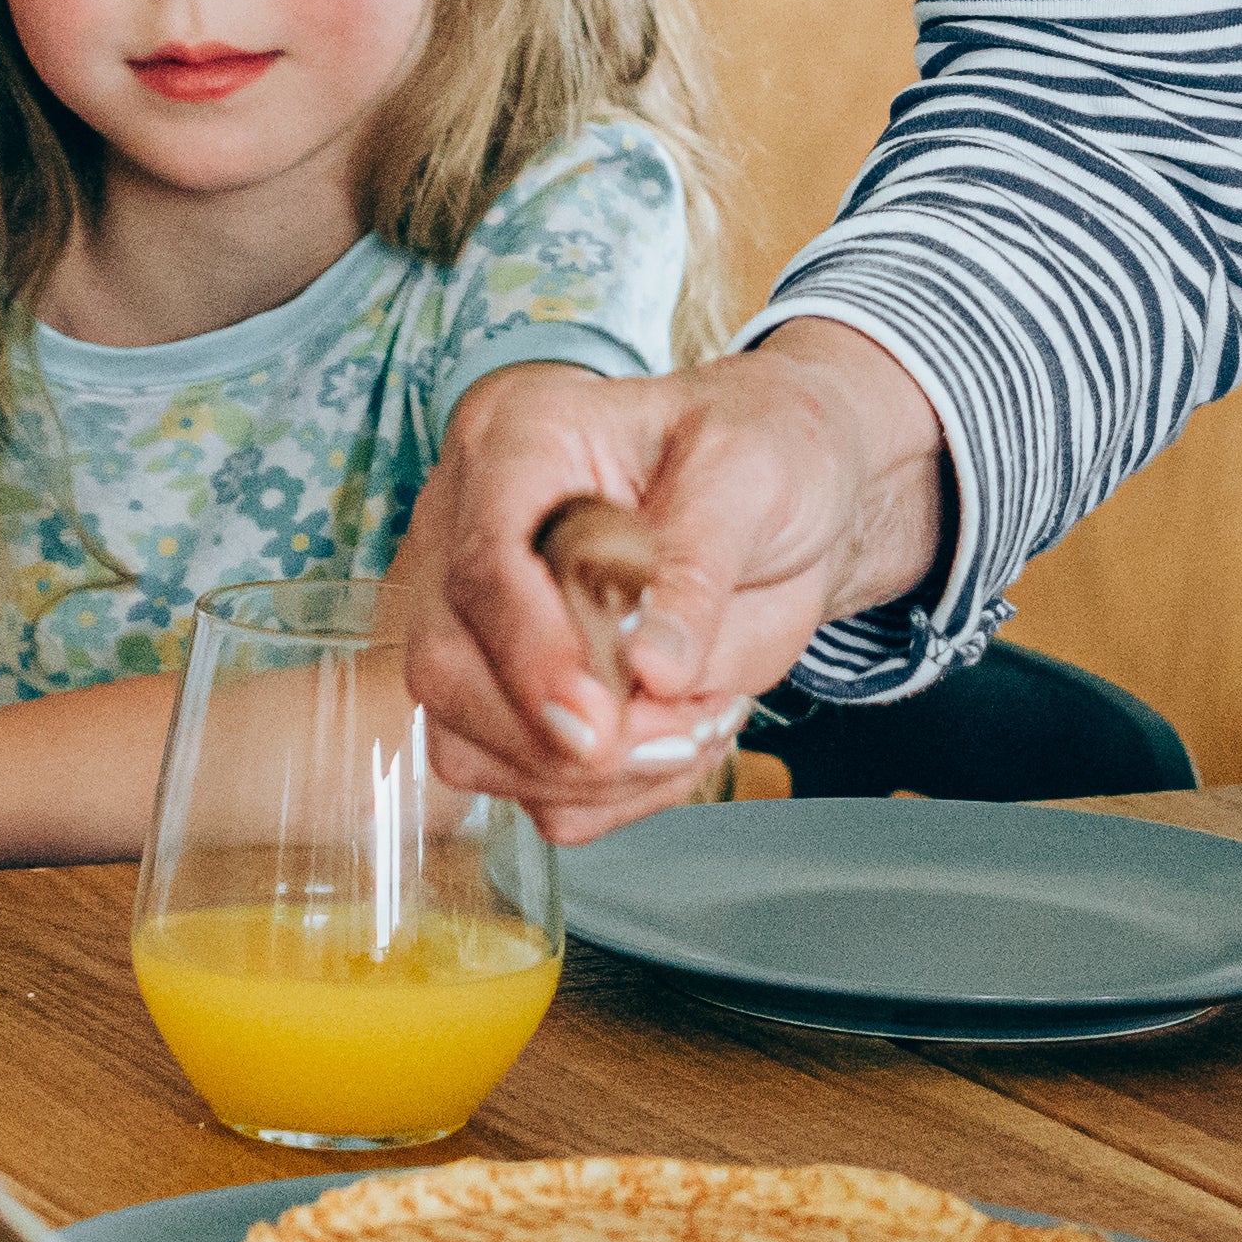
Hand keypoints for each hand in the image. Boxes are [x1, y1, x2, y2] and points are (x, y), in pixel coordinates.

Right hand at [406, 327, 952, 837]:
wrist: (793, 497)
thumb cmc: (762, 456)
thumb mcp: (752, 478)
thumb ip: (698, 570)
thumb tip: (652, 671)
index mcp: (520, 442)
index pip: (483, 562)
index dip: (531, 653)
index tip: (598, 724)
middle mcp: (472, 532)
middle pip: (448, 668)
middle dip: (566, 734)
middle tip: (688, 722)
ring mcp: (480, 624)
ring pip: (471, 748)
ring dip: (597, 776)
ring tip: (700, 716)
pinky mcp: (512, 700)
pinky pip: (533, 793)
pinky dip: (613, 798)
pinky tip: (678, 739)